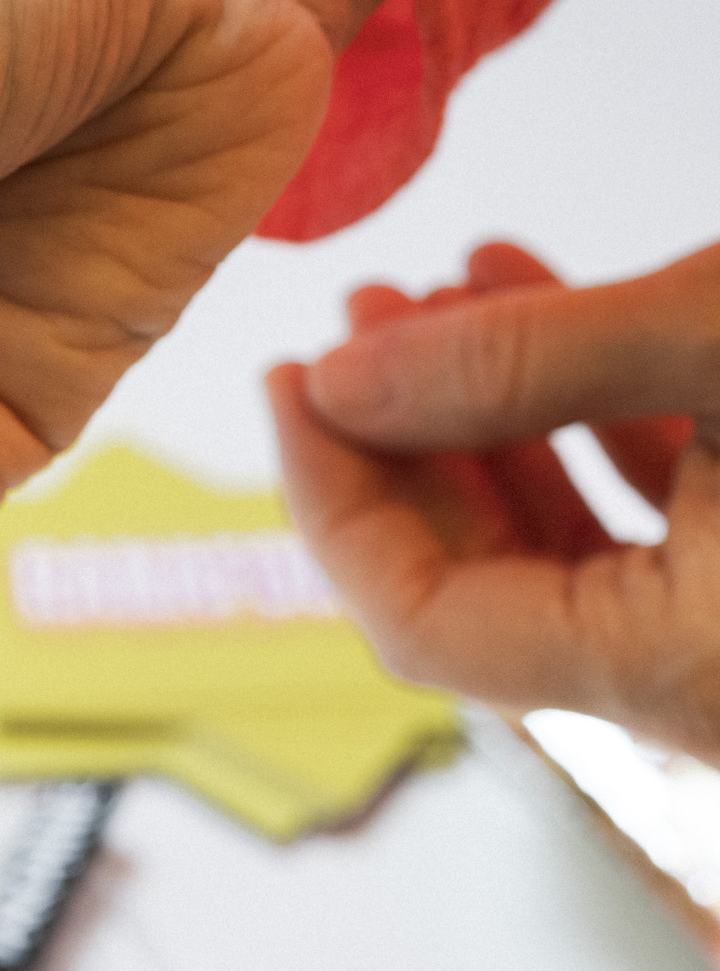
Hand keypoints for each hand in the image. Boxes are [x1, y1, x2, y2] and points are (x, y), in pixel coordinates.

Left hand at [269, 240, 719, 759]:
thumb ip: (525, 361)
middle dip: (398, 436)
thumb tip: (340, 379)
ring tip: (428, 291)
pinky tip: (526, 297)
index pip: (416, 617)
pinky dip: (575, 410)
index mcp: (665, 669)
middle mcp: (686, 679)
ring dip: (480, 411)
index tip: (289, 379)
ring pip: (549, 541)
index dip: (333, 497)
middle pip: (470, 581)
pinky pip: (634, 510)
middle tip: (354, 318)